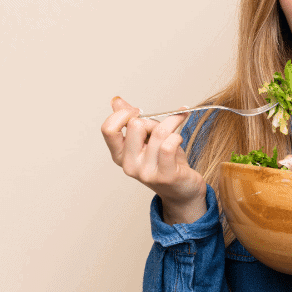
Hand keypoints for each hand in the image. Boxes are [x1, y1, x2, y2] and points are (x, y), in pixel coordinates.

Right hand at [100, 96, 206, 223]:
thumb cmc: (166, 162)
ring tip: (177, 127)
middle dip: (153, 121)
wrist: (183, 190)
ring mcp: (146, 172)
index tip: (139, 111)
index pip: (108, 129)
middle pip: (135, 125)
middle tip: (162, 127)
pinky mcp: (165, 175)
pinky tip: (180, 139)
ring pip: (159, 132)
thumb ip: (131, 121)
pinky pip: (169, 145)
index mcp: (120, 155)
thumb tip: (116, 101)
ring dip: (172, 123)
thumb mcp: (147, 140)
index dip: (124, 114)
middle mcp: (129, 164)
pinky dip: (177, 136)